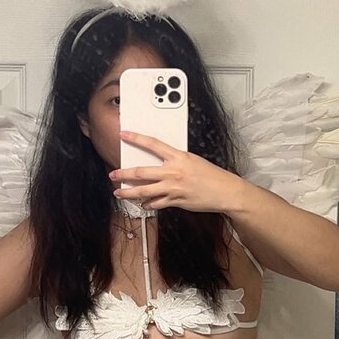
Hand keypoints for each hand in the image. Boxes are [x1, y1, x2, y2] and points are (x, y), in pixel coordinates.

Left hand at [109, 130, 238, 213]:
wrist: (224, 191)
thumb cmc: (211, 175)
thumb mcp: (193, 160)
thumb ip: (175, 161)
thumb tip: (161, 163)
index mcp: (178, 157)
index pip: (152, 144)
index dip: (136, 138)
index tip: (124, 135)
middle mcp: (173, 172)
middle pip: (141, 172)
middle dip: (123, 174)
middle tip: (113, 174)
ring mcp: (173, 188)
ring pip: (144, 191)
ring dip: (129, 193)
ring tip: (119, 193)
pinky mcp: (176, 201)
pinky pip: (156, 203)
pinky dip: (148, 204)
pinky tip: (143, 204)